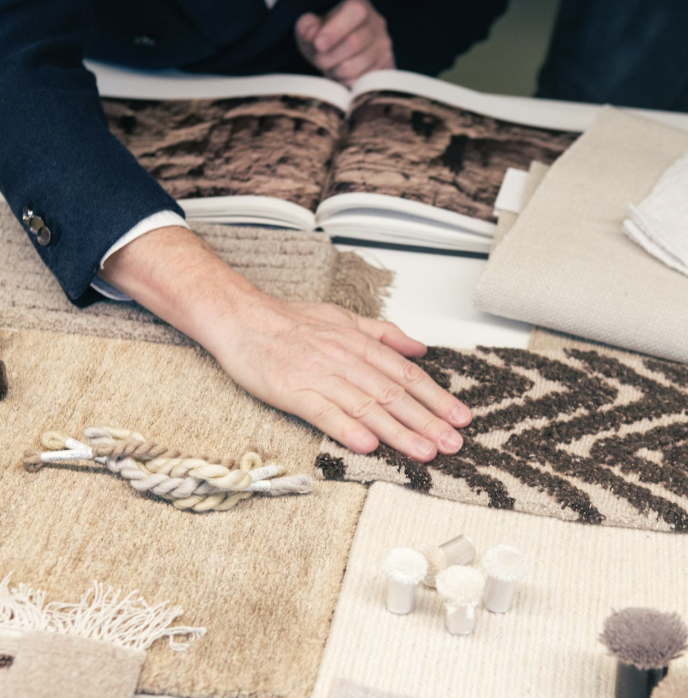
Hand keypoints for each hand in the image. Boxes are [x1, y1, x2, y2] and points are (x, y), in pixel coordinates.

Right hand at [101, 226, 470, 460]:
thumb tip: (420, 348)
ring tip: (425, 452)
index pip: (405, 373)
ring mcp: (319, 376)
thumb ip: (384, 334)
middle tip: (453, 443)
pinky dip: (347, 429)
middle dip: (428, 420)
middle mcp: (345, 359)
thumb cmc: (291, 322)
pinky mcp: (293, 392)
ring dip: (399, 431)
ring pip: (366, 406)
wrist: (243, 318)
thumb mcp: (344, 318)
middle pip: (393, 393)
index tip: (459, 416)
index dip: (435, 397)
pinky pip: (325, 412)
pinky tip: (368, 445)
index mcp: (358, 343)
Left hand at [295, 0, 394, 86]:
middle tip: (319, 59)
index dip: (334, 30)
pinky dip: (344, 83)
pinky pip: (360, 83)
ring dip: (334, 72)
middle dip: (329, 56)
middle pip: (354, 42)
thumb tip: (311, 35)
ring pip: (355, 67)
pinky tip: (341, 76)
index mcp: (358, 6)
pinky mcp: (385, 69)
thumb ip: (306, 27)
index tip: (318, 44)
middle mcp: (376, 24)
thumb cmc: (326, 38)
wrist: (344, 55)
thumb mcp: (311, 29)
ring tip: (330, 67)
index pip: (354, 12)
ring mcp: (383, 47)